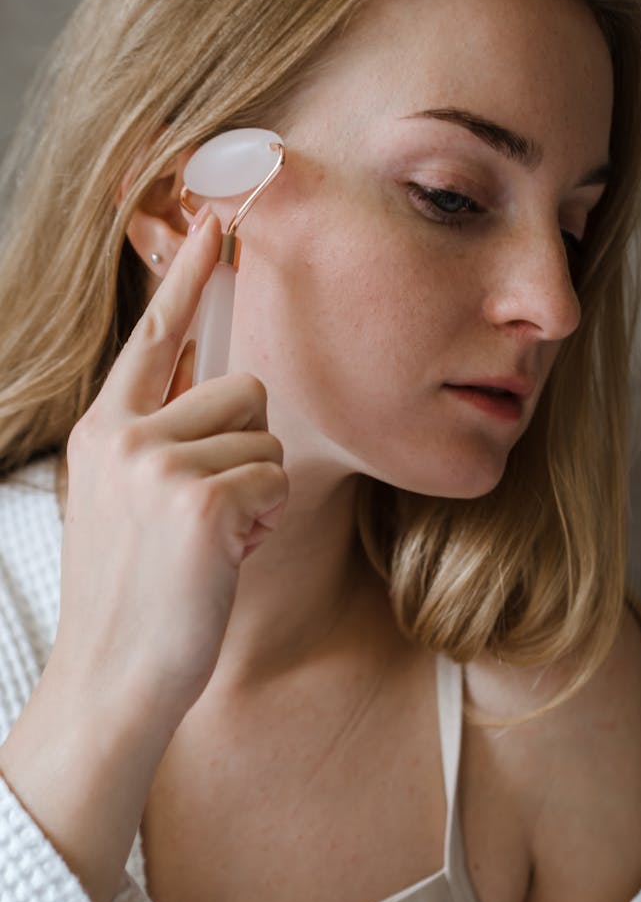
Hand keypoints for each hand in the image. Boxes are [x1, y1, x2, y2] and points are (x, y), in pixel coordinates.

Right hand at [53, 209, 287, 737]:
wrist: (112, 677)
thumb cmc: (134, 594)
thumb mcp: (125, 503)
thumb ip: (159, 440)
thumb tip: (222, 394)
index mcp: (104, 429)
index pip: (154, 334)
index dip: (187, 278)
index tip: (212, 223)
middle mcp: (124, 434)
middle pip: (243, 386)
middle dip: (249, 444)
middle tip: (217, 507)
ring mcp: (159, 463)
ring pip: (265, 434)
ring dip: (259, 487)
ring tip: (215, 536)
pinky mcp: (202, 499)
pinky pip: (276, 478)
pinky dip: (265, 519)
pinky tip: (227, 554)